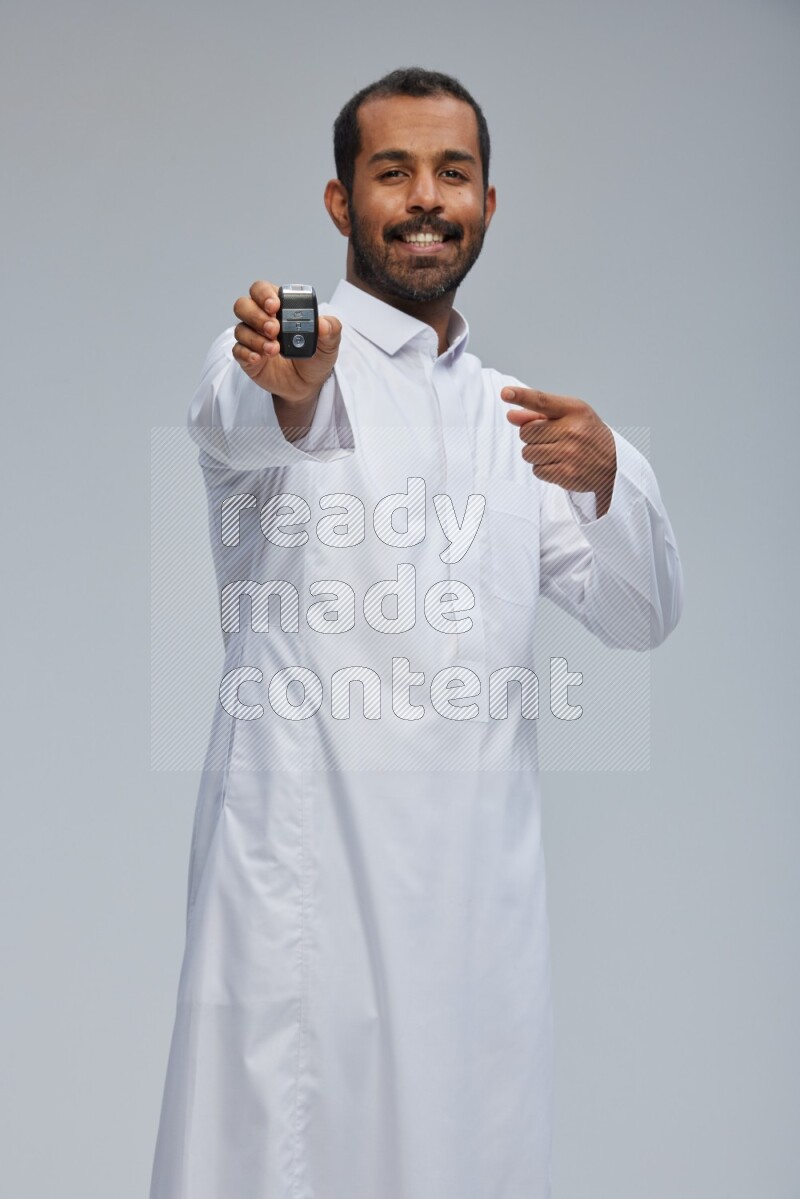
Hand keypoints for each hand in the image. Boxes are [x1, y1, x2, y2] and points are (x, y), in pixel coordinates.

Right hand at [232, 280, 341, 406]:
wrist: (308, 385)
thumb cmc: (315, 358)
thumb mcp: (329, 344)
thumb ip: (331, 330)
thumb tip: (323, 323)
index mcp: (279, 307)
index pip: (261, 290)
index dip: (264, 294)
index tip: (275, 306)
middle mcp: (261, 319)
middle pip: (243, 305)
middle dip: (256, 315)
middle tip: (274, 329)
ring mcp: (253, 338)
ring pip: (240, 328)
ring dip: (255, 338)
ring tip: (274, 349)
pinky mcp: (247, 357)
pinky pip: (238, 351)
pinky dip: (247, 353)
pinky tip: (259, 358)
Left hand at [501, 387, 616, 516]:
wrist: (613, 464)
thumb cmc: (586, 435)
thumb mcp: (569, 416)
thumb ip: (538, 415)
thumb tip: (511, 416)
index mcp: (573, 410)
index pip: (542, 401)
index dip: (522, 396)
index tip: (505, 393)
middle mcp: (572, 430)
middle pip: (527, 432)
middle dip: (531, 437)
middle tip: (550, 439)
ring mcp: (570, 453)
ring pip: (528, 453)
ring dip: (536, 454)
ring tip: (555, 452)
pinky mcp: (567, 474)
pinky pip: (537, 471)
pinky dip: (543, 469)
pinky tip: (559, 464)